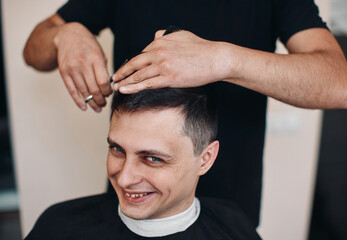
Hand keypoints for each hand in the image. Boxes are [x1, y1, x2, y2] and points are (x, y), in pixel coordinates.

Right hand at [54, 22, 111, 111]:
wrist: (68, 35)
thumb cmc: (88, 46)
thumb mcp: (100, 53)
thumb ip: (104, 70)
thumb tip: (108, 88)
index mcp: (95, 58)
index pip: (103, 82)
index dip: (108, 92)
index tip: (109, 94)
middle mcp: (83, 64)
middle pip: (94, 89)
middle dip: (101, 100)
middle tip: (104, 104)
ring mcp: (72, 69)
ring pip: (83, 92)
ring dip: (92, 102)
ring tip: (97, 107)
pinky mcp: (63, 72)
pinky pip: (72, 90)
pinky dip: (79, 101)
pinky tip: (84, 107)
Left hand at [112, 30, 228, 93]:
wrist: (216, 58)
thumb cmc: (201, 48)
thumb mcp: (181, 35)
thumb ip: (166, 35)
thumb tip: (156, 36)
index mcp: (161, 41)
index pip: (141, 53)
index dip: (132, 63)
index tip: (126, 69)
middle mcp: (159, 52)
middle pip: (134, 63)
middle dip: (122, 71)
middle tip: (114, 78)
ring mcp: (163, 65)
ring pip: (139, 75)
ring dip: (125, 81)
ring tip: (116, 86)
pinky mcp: (169, 78)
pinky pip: (147, 84)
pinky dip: (134, 87)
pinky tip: (125, 90)